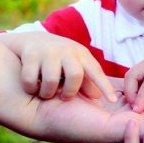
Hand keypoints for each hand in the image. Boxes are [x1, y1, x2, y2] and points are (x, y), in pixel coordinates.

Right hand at [2, 32, 116, 101]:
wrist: (33, 41)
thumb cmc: (61, 60)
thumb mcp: (77, 66)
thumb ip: (88, 81)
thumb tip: (97, 97)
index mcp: (82, 56)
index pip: (97, 72)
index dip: (105, 87)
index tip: (113, 101)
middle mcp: (68, 51)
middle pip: (75, 75)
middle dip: (70, 92)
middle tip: (64, 97)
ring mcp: (49, 51)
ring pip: (52, 80)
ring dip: (48, 92)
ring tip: (46, 92)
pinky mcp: (31, 54)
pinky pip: (30, 79)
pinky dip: (31, 88)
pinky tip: (32, 86)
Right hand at [124, 51, 143, 114]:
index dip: (141, 97)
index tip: (137, 111)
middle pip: (131, 76)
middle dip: (130, 93)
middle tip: (135, 109)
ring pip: (131, 76)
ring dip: (132, 91)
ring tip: (139, 106)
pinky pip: (136, 78)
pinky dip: (136, 89)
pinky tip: (143, 100)